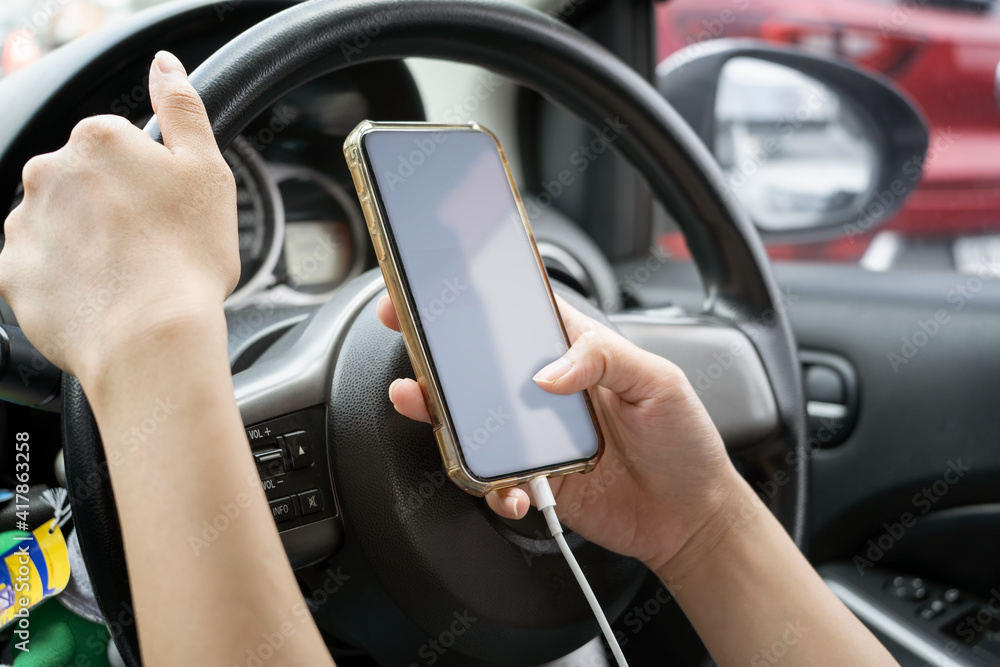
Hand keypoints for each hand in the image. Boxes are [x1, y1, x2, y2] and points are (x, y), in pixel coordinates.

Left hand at [0, 51, 237, 384]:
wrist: (151, 337)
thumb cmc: (186, 258)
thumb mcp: (208, 170)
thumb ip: (182, 108)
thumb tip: (165, 67)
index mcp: (97, 141)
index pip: (117, 144)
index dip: (148, 177)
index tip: (166, 208)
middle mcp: (48, 173)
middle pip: (83, 181)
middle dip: (112, 206)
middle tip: (151, 245)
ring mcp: (25, 224)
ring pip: (58, 222)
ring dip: (86, 240)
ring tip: (128, 276)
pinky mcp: (13, 274)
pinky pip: (39, 267)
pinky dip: (65, 277)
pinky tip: (101, 294)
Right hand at [378, 294, 743, 572]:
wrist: (691, 517)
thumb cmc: (684, 441)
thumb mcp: (659, 382)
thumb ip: (605, 359)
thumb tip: (549, 372)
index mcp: (576, 353)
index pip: (522, 315)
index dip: (481, 297)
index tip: (443, 286)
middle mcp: (548, 391)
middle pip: (482, 367)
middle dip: (440, 355)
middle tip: (415, 347)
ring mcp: (536, 437)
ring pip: (475, 423)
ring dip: (446, 420)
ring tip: (430, 411)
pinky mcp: (534, 479)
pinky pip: (494, 480)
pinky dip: (492, 487)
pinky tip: (512, 491)